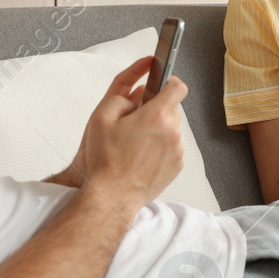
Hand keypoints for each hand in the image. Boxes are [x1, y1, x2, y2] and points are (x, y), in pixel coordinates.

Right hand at [68, 57, 185, 204]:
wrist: (113, 195)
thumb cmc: (106, 161)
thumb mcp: (100, 118)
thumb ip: (121, 97)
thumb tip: (136, 94)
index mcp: (156, 116)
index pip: (177, 87)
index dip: (169, 81)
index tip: (162, 83)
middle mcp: (171, 131)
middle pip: (172, 109)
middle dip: (157, 110)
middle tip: (137, 120)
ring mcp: (177, 150)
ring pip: (172, 129)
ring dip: (159, 130)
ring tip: (137, 142)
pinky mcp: (177, 165)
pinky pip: (172, 148)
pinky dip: (161, 148)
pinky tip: (142, 156)